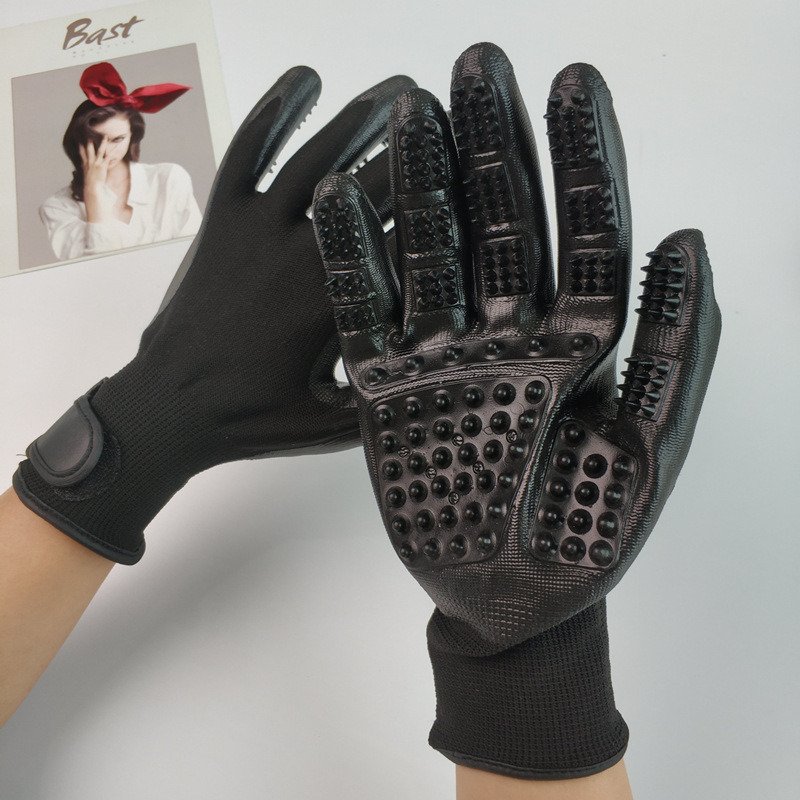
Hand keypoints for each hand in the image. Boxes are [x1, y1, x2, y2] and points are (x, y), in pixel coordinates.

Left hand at [14, 66, 412, 563]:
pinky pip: (248, 151)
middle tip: (453, 116)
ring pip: (317, 154)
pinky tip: (306, 78)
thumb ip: (386, 392)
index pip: (408, 240)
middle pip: (372, 185)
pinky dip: (277, 110)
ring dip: (362, 117)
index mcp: (336, 302)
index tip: (481, 174)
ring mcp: (255, 229)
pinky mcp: (222, 218)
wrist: (168, 407)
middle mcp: (299, 254)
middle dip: (419, 147)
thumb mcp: (332, 423)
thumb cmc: (254, 419)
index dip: (449, 202)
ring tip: (402, 90)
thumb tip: (446, 372)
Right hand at [79, 139, 109, 194]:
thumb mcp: (87, 177)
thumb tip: (85, 171)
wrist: (92, 188)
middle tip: (90, 135)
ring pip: (100, 151)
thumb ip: (86, 173)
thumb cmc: (90, 185)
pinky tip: (116, 149)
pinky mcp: (102, 166)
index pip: (82, 155)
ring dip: (103, 143)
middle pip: (89, 150)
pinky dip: (113, 153)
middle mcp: (90, 163)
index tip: (80, 142)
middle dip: (90, 143)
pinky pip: (108, 158)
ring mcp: (96, 164)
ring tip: (105, 137)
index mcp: (86, 165)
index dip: (81, 148)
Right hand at [313, 42, 719, 777]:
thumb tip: (685, 239)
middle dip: (495, 145)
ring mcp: (447, 358)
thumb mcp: (647, 450)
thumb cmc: (586, 537)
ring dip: (421, 184)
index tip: (574, 82)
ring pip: (433, 255)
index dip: (584, 158)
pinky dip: (352, 262)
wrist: (511, 599)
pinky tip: (341, 201)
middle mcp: (513, 337)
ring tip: (410, 111)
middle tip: (479, 63)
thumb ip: (671, 349)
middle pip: (503, 226)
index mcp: (583, 345)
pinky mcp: (388, 390)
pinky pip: (365, 316)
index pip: (588, 233)